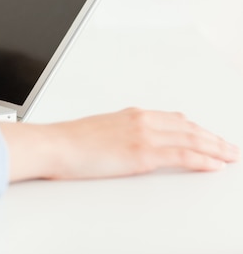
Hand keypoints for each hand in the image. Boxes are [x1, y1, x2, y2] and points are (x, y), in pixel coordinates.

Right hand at [0, 107, 239, 181]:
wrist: (55, 144)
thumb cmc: (68, 141)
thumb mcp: (98, 131)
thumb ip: (118, 134)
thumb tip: (126, 146)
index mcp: (131, 114)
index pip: (173, 119)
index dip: (195, 128)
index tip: (207, 136)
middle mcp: (141, 120)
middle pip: (188, 128)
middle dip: (212, 138)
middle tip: (228, 148)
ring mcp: (144, 135)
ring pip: (192, 139)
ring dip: (215, 148)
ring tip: (229, 156)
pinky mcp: (143, 153)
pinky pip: (183, 155)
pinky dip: (203, 159)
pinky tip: (214, 164)